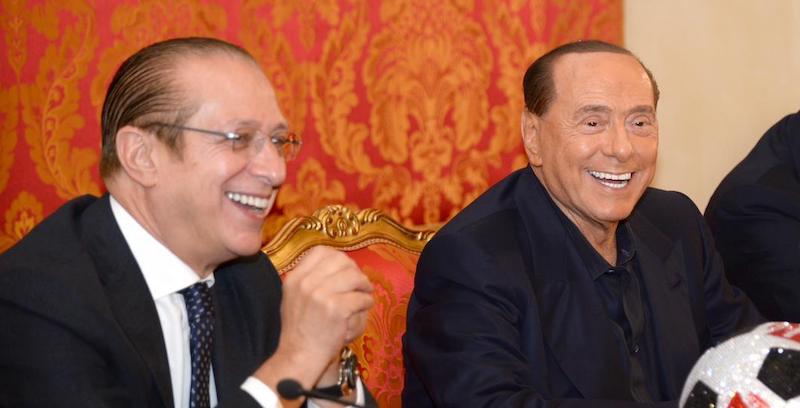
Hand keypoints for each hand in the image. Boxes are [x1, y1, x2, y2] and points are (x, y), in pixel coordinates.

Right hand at [253, 246, 372, 401]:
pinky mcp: (336, 309)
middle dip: (355, 270)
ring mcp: (320, 295)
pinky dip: (367, 301)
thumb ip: (309, 279)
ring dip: (364, 284)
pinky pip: (360, 297)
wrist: (300, 354)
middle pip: (340, 261)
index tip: (346, 268)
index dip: (338, 257)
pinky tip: (365, 306)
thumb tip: (337, 263)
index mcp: (295, 278)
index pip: (320, 252)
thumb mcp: (293, 297)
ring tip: (366, 293)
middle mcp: (305, 283)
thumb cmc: (299, 329)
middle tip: (360, 282)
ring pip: (353, 277)